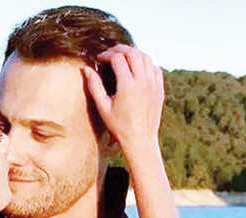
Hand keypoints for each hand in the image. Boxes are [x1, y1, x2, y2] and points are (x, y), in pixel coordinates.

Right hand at [82, 44, 164, 162]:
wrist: (140, 141)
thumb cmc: (119, 127)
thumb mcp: (103, 107)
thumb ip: (94, 86)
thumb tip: (86, 69)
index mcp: (128, 86)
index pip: (118, 59)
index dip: (107, 55)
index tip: (100, 59)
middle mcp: (143, 82)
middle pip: (133, 53)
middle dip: (120, 49)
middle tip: (110, 52)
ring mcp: (153, 85)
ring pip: (146, 58)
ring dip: (134, 53)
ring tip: (123, 56)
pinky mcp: (159, 89)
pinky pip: (155, 68)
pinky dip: (146, 63)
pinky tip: (137, 67)